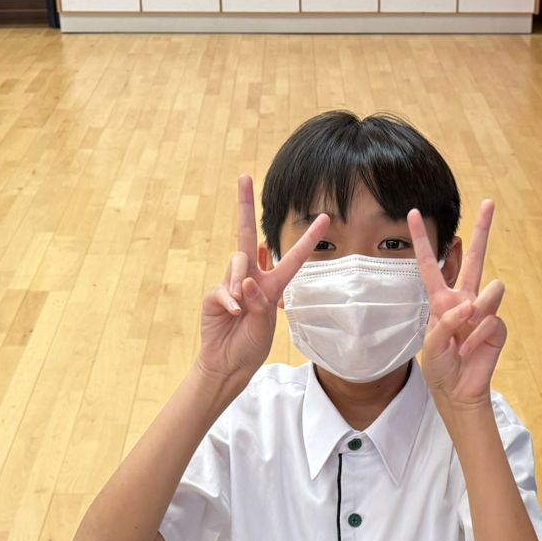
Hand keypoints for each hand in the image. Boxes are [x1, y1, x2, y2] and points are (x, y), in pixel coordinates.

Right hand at [195, 174, 326, 394]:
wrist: (228, 363)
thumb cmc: (251, 345)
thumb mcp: (264, 324)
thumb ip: (258, 300)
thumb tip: (244, 280)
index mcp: (273, 285)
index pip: (292, 257)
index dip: (309, 238)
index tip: (326, 218)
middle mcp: (252, 278)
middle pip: (247, 235)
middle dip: (245, 206)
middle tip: (243, 176)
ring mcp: (231, 283)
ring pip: (238, 263)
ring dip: (241, 284)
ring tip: (242, 308)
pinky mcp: (215, 293)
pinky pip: (224, 287)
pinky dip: (230, 300)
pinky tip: (233, 313)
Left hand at [413, 201, 506, 409]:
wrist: (458, 391)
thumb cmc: (440, 367)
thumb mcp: (431, 344)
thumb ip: (446, 321)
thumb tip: (471, 306)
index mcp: (441, 300)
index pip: (431, 264)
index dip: (421, 240)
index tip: (412, 213)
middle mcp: (464, 300)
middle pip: (475, 258)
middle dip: (483, 230)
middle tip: (488, 202)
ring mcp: (483, 312)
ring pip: (491, 290)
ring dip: (478, 311)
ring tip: (465, 336)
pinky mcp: (498, 327)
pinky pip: (492, 320)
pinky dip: (479, 336)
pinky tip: (471, 350)